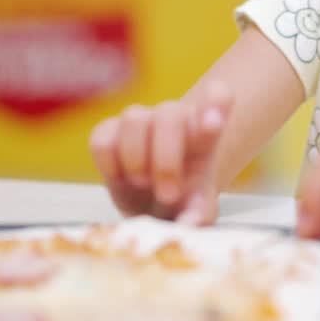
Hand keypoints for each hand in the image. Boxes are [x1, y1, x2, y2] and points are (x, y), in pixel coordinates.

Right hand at [89, 81, 232, 224]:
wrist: (156, 205)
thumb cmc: (184, 201)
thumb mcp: (199, 211)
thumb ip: (199, 214)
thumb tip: (188, 222)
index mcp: (204, 133)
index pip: (217, 98)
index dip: (215, 102)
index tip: (214, 121)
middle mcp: (173, 119)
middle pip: (170, 113)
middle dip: (166, 157)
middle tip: (169, 194)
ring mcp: (140, 121)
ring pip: (134, 118)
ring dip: (137, 156)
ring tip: (143, 185)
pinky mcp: (108, 132)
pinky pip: (102, 137)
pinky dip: (110, 161)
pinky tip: (121, 179)